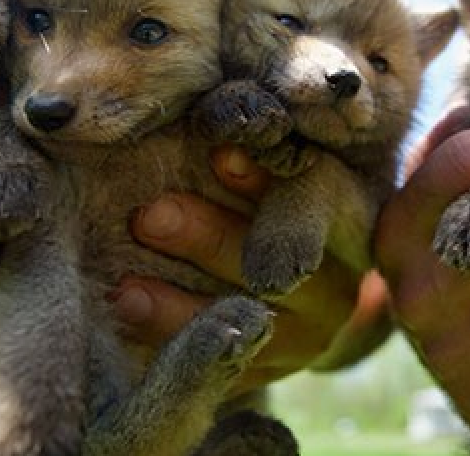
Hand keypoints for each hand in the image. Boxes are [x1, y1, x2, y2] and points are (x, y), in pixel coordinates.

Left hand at [114, 144, 375, 397]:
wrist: (284, 283)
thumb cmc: (248, 191)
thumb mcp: (256, 158)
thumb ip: (237, 132)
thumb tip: (204, 98)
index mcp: (345, 210)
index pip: (316, 190)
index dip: (267, 176)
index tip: (217, 154)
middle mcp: (340, 278)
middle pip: (282, 261)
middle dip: (210, 238)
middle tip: (146, 216)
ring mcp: (312, 334)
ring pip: (251, 324)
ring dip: (181, 307)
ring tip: (124, 291)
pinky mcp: (274, 371)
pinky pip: (225, 370)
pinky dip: (173, 351)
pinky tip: (128, 329)